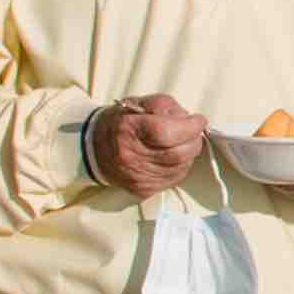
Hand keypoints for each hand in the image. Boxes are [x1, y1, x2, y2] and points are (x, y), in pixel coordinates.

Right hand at [91, 93, 208, 200]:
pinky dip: (181, 165)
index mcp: (128, 130)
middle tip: (192, 130)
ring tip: (179, 142)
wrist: (96, 150)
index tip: (198, 119)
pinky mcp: (144, 189)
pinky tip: (171, 156)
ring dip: (188, 152)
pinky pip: (175, 177)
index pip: (167, 132)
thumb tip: (189, 119)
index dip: (189, 126)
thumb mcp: (139, 104)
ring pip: (181, 166)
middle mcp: (132, 157)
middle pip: (179, 152)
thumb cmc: (121, 123)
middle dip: (193, 139)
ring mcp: (138, 176)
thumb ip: (165, 106)